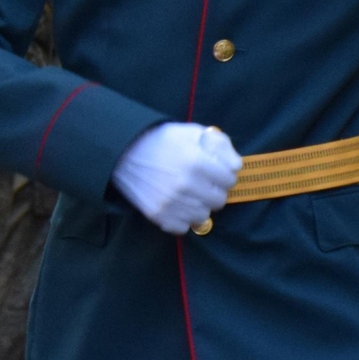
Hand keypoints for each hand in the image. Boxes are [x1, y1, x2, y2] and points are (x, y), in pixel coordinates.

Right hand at [110, 122, 241, 234]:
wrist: (121, 152)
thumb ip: (219, 144)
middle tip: (199, 182)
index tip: (211, 170)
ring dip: (198, 205)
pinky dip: (182, 218)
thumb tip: (237, 166)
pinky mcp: (159, 216)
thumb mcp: (190, 132)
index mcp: (197, 162)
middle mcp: (187, 185)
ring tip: (186, 193)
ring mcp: (173, 203)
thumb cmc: (159, 140)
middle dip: (212, 190)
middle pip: (219, 200)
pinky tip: (175, 205)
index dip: (222, 173)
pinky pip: (184, 227)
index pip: (230, 179)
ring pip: (204, 215)